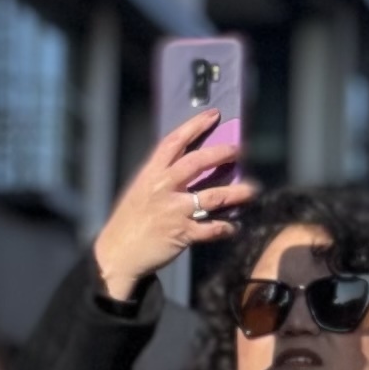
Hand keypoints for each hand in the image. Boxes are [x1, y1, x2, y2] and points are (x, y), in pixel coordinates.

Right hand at [95, 111, 253, 304]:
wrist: (116, 254)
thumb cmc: (130, 222)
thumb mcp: (140, 191)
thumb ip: (162, 177)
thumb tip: (192, 165)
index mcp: (150, 175)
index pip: (173, 142)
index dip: (194, 126)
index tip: (213, 115)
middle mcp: (163, 188)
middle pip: (196, 163)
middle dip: (221, 153)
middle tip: (239, 150)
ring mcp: (173, 211)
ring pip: (213, 197)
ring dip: (236, 193)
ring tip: (252, 190)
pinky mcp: (182, 234)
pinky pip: (212, 228)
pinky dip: (227, 227)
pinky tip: (235, 226)